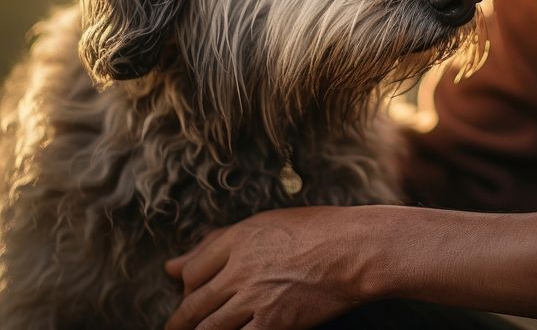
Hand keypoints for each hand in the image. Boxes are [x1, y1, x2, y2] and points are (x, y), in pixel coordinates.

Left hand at [164, 206, 381, 329]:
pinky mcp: (273, 323)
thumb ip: (219, 242)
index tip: (187, 294)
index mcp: (238, 240)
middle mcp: (239, 270)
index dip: (186, 285)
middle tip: (174, 328)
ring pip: (209, 328)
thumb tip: (174, 264)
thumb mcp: (269, 223)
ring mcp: (254, 299)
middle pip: (194, 302)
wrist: (356, 250)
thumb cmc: (322, 230)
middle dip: (179, 320)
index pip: (192, 269)